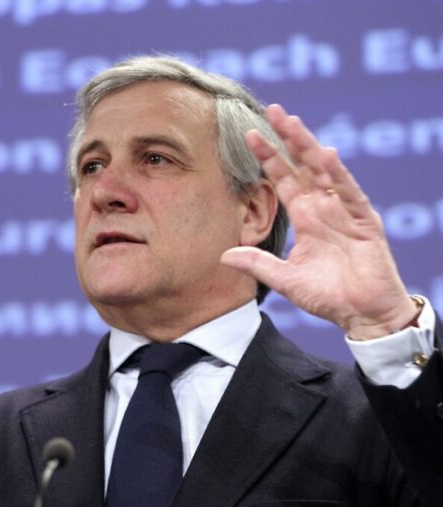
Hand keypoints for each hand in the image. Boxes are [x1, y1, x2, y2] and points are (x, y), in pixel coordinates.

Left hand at [221, 105, 416, 339]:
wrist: (362, 315)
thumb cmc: (328, 296)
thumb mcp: (285, 279)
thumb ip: (257, 264)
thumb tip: (224, 255)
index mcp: (306, 217)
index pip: (283, 179)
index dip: (268, 157)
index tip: (249, 135)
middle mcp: (324, 208)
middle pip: (302, 165)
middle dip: (287, 138)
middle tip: (272, 110)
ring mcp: (344, 211)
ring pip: (325, 171)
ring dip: (309, 146)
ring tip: (292, 122)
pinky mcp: (365, 221)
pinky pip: (349, 193)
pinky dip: (337, 175)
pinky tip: (324, 155)